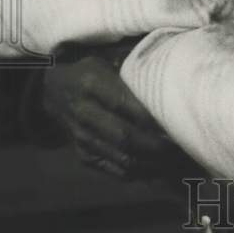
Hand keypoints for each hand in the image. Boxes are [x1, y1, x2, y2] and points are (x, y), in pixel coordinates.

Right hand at [41, 55, 184, 179]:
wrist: (51, 90)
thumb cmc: (88, 71)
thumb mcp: (106, 61)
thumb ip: (133, 70)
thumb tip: (170, 75)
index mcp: (92, 84)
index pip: (127, 105)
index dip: (152, 118)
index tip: (177, 123)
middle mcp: (84, 113)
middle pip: (125, 137)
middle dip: (157, 146)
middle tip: (182, 146)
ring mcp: (82, 138)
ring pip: (123, 158)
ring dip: (153, 163)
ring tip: (176, 161)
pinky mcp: (83, 155)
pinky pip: (115, 169)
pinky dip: (140, 172)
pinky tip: (158, 168)